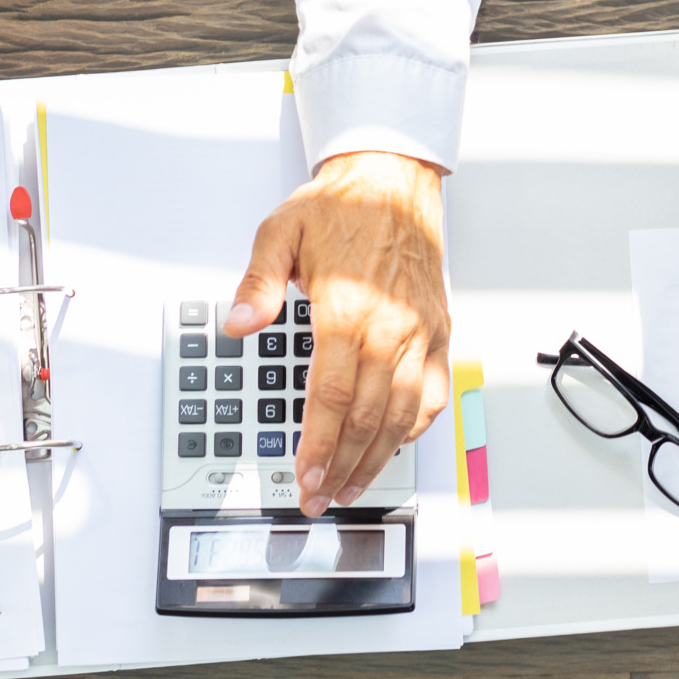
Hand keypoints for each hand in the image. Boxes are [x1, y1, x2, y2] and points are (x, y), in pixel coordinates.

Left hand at [225, 150, 451, 514]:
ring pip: (403, 413)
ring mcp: (420, 332)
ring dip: (377, 458)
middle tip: (320, 498)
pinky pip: (432, 392)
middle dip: (342, 467)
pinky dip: (415, 426)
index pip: (331, 396)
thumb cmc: (342, 207)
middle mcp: (391, 327)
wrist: (395, 181)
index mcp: (349, 309)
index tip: (304, 478)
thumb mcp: (280, 232)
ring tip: (353, 487)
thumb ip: (258, 283)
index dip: (317, 446)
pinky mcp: (438, 331)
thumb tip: (239, 322)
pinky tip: (394, 444)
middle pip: (367, 417)